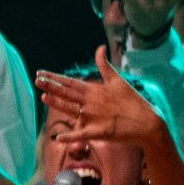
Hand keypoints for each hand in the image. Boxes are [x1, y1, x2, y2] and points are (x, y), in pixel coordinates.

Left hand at [36, 49, 170, 147]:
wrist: (147, 122)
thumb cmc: (132, 101)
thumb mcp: (118, 80)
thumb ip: (105, 65)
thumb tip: (100, 47)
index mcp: (95, 90)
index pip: (70, 82)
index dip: (54, 78)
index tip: (41, 73)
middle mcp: (91, 102)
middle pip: (67, 93)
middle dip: (51, 86)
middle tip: (36, 80)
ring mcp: (93, 117)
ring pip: (70, 109)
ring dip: (56, 103)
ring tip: (43, 97)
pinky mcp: (98, 132)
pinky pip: (80, 135)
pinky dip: (69, 136)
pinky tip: (57, 137)